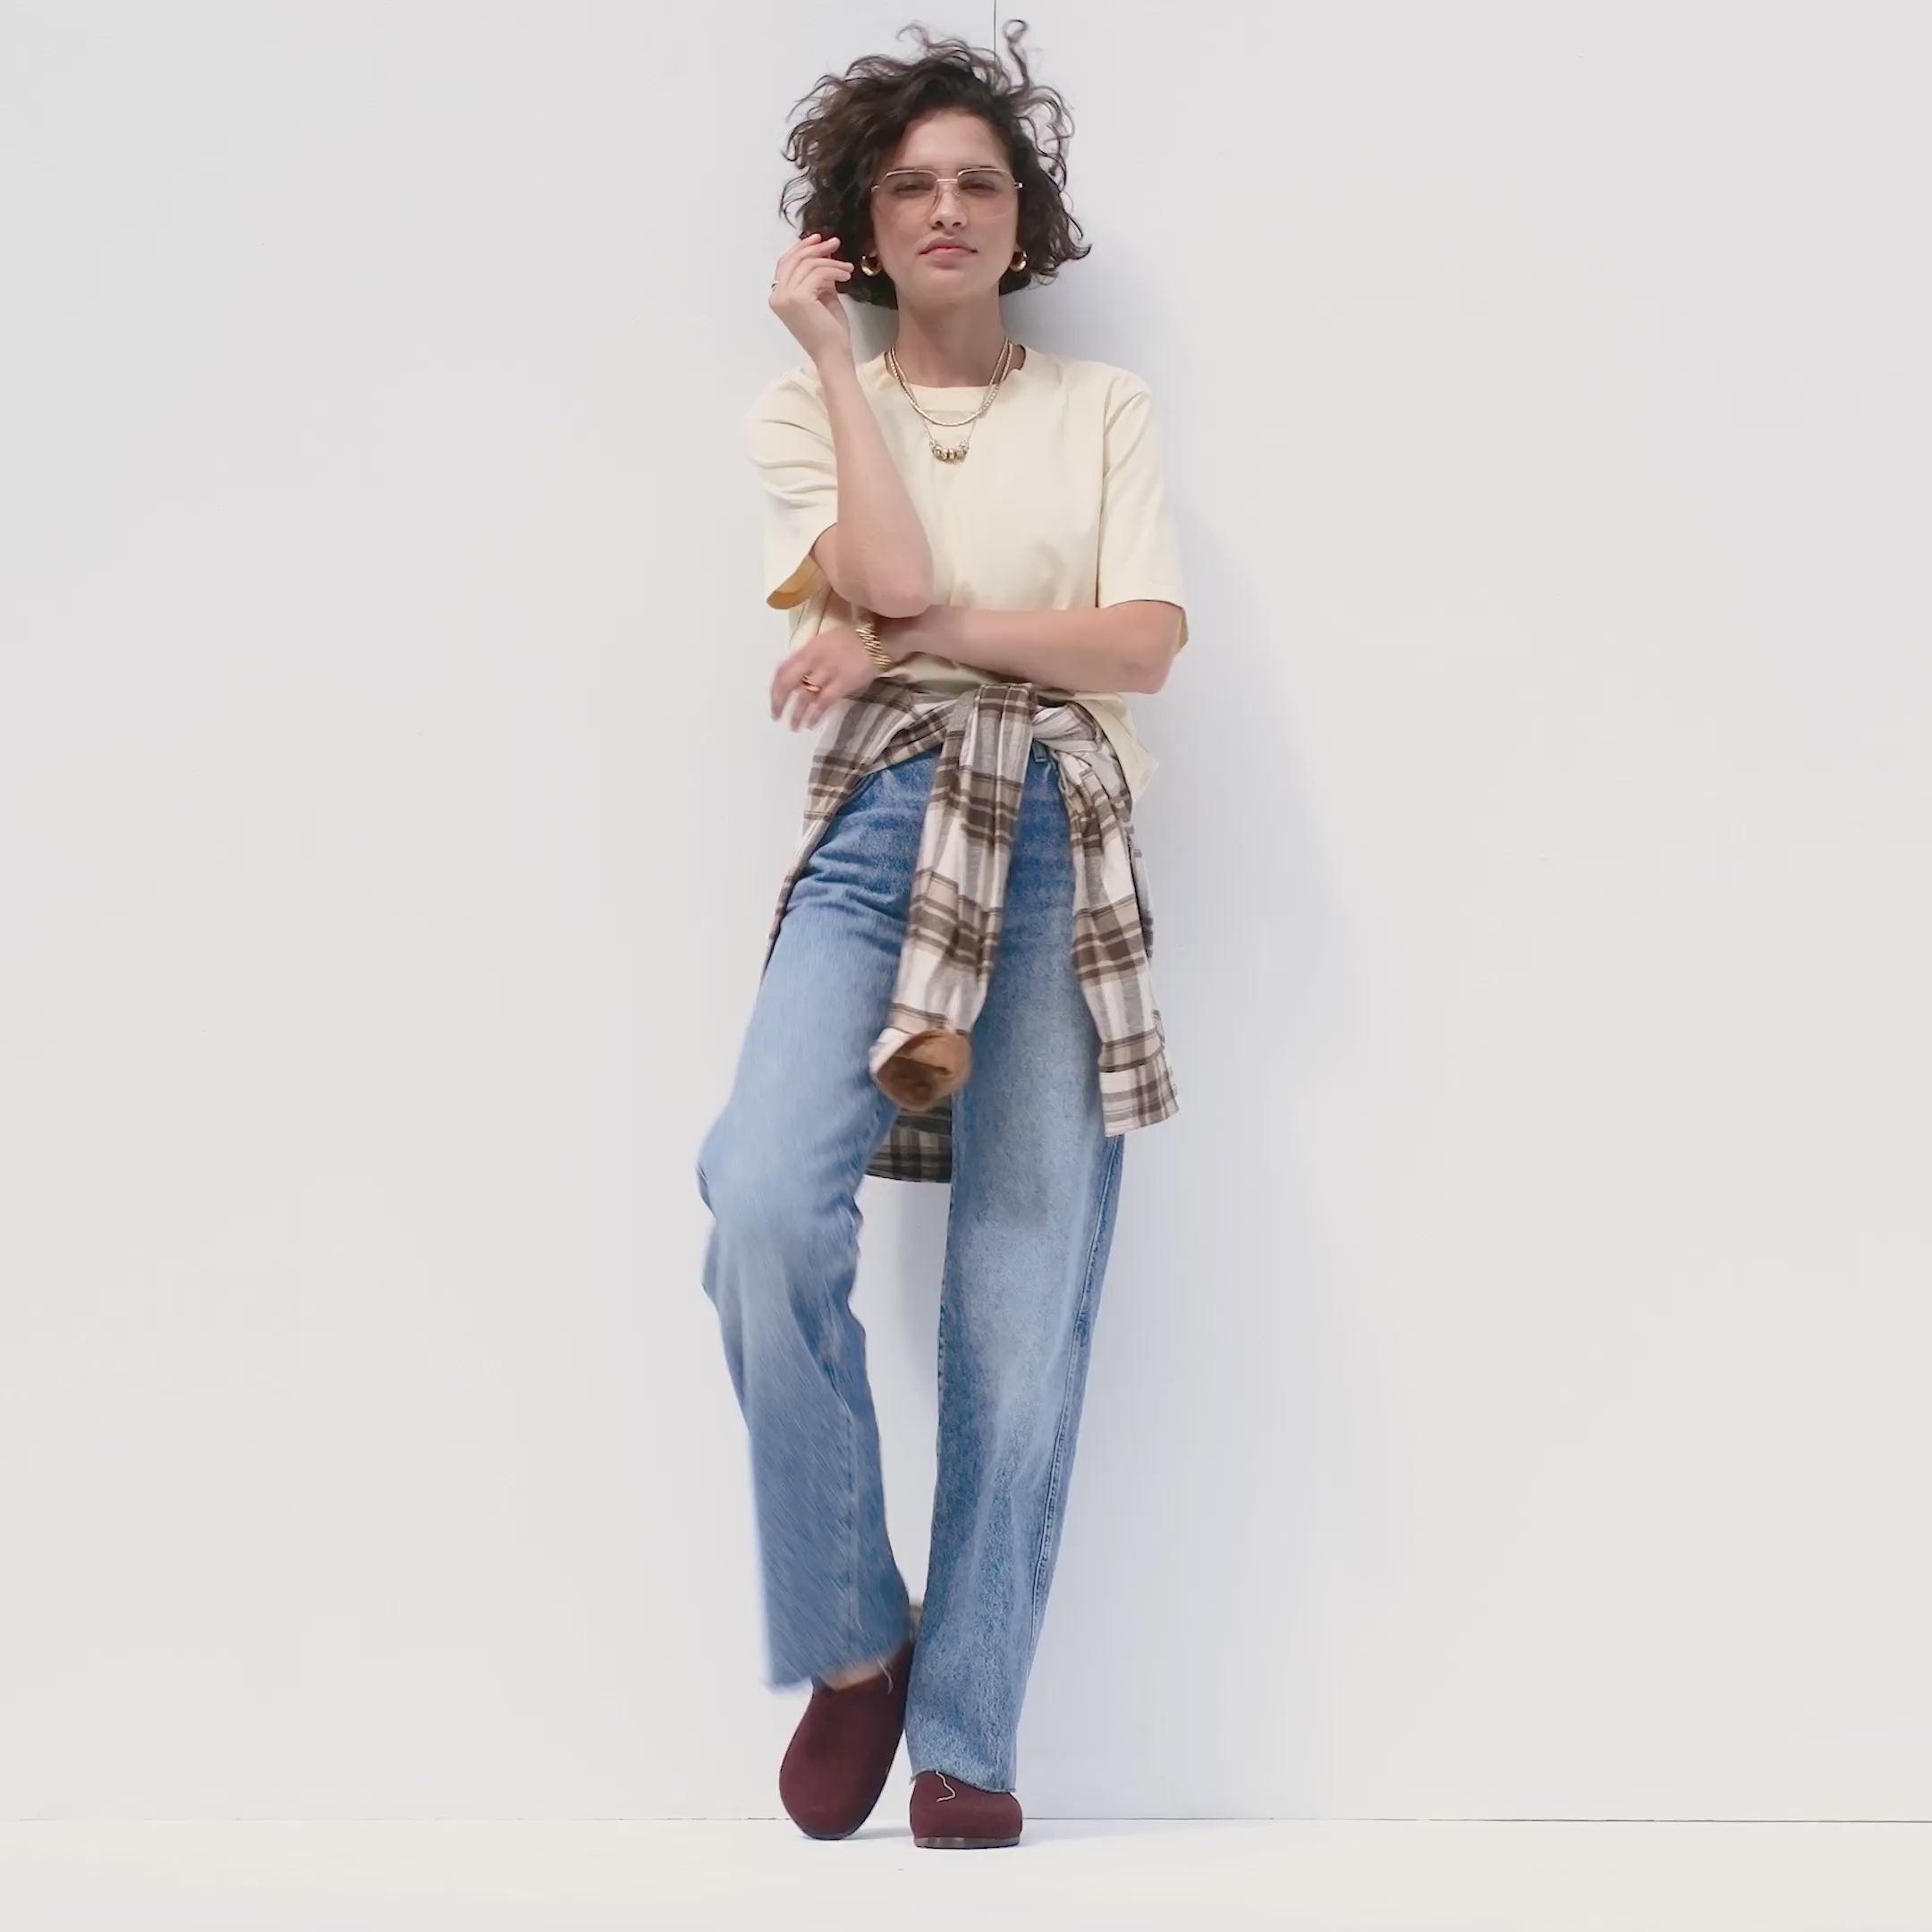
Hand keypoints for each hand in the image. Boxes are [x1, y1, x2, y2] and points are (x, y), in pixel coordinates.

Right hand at [767, 233, 852, 364]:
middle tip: (835, 242)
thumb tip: (823, 255)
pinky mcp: (798, 297)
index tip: (819, 239)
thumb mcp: (822, 298)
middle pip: (794, 260)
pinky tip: (846, 274)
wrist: (832, 355)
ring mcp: (785, 296)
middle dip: (815, 248)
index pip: (786, 264)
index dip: (801, 248)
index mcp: (778, 297)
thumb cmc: (829, 332)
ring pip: (808, 264)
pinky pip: (818, 273)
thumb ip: (818, 278)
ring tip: (847, 267)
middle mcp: (777, 295)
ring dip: (830, 261)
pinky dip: (834, 270)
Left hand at [769, 623, 881, 731]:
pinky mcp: (843, 684)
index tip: (773, 699)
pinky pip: (823, 703)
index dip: (774, 688)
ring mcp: (828, 672)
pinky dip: (815, 715)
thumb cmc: (851, 640)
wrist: (877, 640)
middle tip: (776, 716)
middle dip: (778, 702)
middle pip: (788, 684)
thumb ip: (809, 658)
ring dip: (796, 714)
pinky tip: (810, 724)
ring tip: (793, 726)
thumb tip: (797, 678)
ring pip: (804, 696)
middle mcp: (813, 660)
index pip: (782, 669)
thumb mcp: (823, 642)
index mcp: (807, 648)